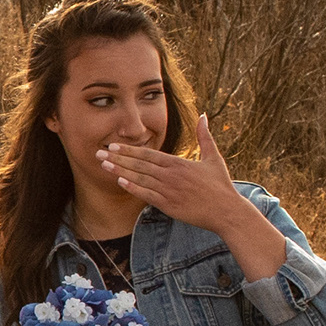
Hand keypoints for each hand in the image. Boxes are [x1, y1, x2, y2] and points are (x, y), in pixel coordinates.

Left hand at [98, 113, 286, 276]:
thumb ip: (205, 136)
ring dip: (120, 171)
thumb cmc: (220, 185)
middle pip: (139, 164)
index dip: (129, 149)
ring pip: (139, 178)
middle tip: (99, 153)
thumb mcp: (213, 157)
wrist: (226, 210)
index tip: (113, 145)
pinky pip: (147, 195)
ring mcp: (168, 190)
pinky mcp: (169, 205)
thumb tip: (204, 115)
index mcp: (178, 163)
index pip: (148, 154)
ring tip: (104, 166)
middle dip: (118, 158)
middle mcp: (171, 175)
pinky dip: (133, 188)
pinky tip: (120, 182)